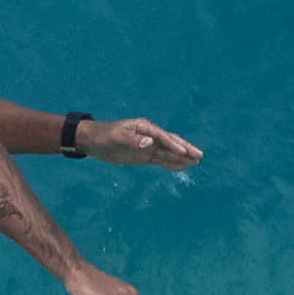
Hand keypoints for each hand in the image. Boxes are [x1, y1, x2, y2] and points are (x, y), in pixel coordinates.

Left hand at [81, 117, 200, 169]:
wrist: (93, 141)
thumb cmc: (104, 136)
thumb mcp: (117, 138)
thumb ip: (134, 141)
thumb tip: (150, 143)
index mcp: (144, 127)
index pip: (162, 136)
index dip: (174, 144)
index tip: (185, 153)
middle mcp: (149, 135)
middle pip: (171, 142)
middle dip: (185, 149)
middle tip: (200, 156)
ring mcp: (147, 146)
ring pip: (168, 152)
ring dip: (182, 157)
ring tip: (197, 162)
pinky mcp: (144, 155)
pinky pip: (161, 159)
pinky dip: (171, 163)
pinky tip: (182, 167)